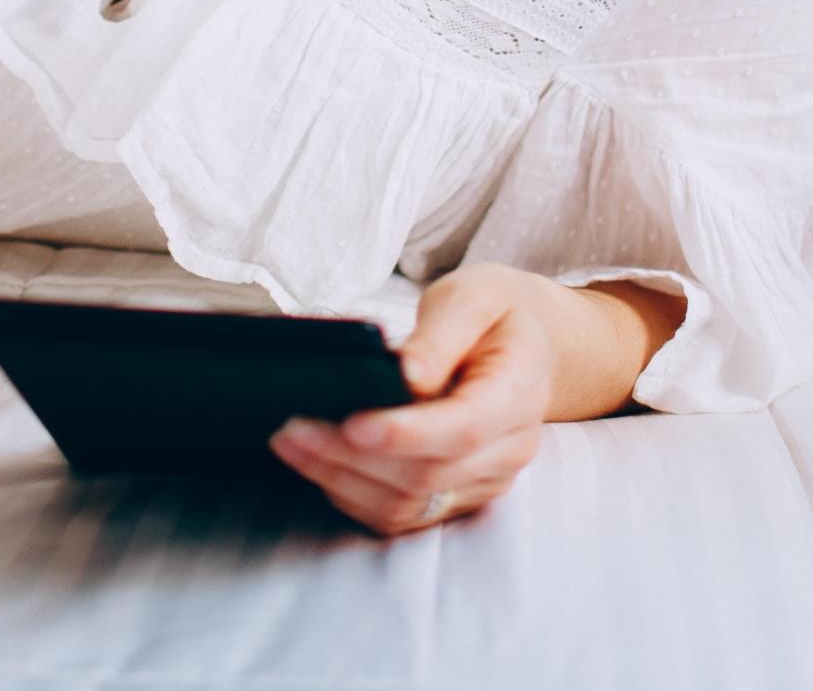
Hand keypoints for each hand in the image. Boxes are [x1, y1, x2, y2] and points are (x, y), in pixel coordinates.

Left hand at [265, 262, 551, 536]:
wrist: (520, 342)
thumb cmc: (492, 314)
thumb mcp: (471, 298)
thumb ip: (441, 335)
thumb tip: (406, 376)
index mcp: (519, 392)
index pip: (465, 427)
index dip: (406, 433)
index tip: (352, 424)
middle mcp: (508, 448)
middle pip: (427, 472)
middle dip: (351, 456)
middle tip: (292, 428)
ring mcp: (485, 479)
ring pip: (409, 502)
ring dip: (342, 480)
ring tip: (291, 444)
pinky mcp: (457, 495)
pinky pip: (403, 513)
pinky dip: (353, 494)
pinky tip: (318, 465)